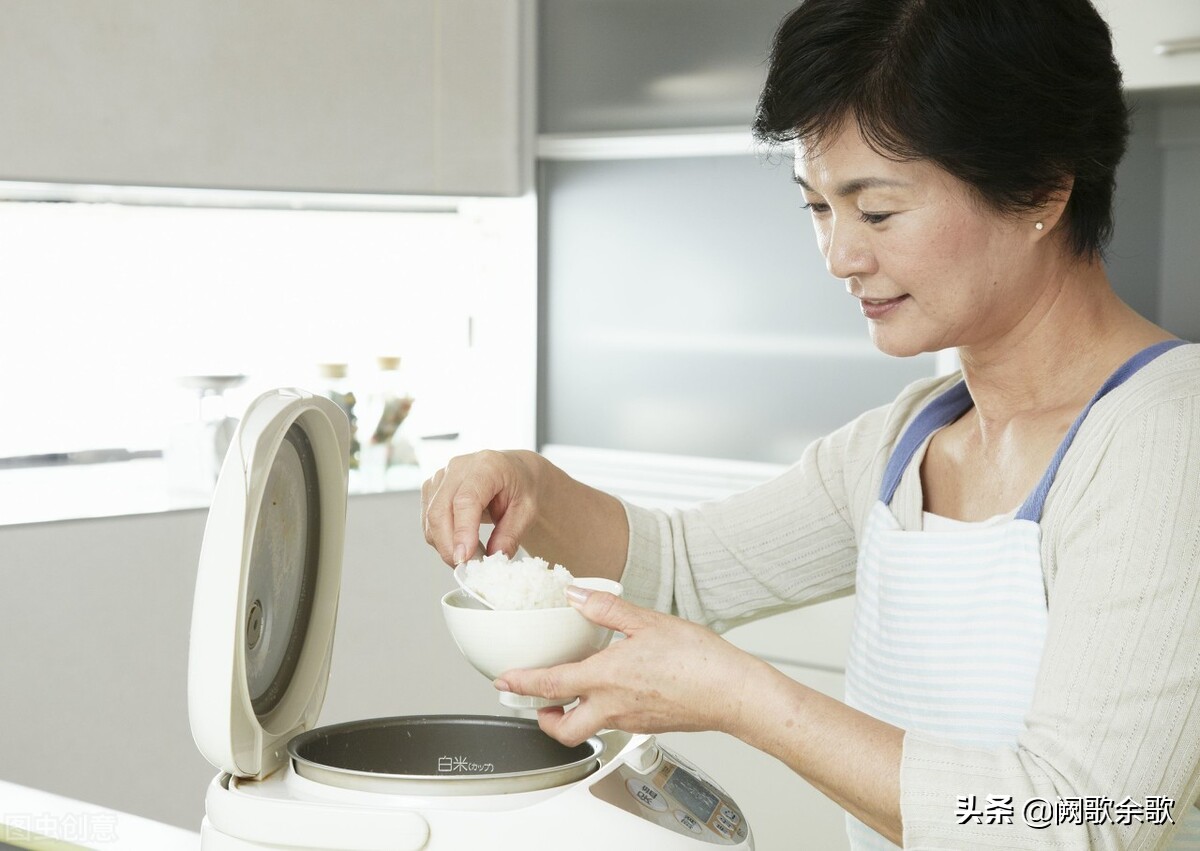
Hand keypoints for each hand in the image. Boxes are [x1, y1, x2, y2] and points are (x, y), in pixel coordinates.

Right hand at [421, 450, 544, 565]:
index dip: (462, 531)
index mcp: (487, 466)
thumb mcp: (527, 511)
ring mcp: (441, 477)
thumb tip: (495, 558)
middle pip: (440, 511)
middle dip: (449, 546)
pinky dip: (441, 539)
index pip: (466, 500)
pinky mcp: (431, 489)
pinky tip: (462, 544)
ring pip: (430, 520)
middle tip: (467, 568)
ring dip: (445, 545)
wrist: (514, 472)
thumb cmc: (521, 486)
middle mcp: (458, 467)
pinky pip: (428, 521)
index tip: (464, 557)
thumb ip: (511, 535)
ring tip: (472, 556)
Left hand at [496, 589, 760, 746]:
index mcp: (606, 678)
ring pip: (588, 730)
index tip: (503, 681)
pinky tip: (613, 691)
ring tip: (570, 698)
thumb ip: (607, 609)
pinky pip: (613, 724)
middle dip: (542, 720)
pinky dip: (602, 712)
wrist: (732, 693)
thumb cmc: (697, 661)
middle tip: (535, 704)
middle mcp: (613, 707)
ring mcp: (630, 721)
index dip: (520, 684)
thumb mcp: (647, 622)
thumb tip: (577, 596)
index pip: (549, 686)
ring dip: (571, 718)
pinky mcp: (648, 725)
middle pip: (562, 729)